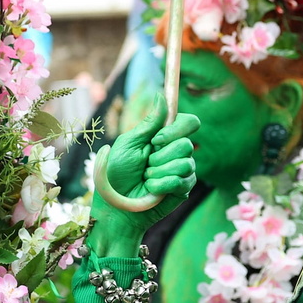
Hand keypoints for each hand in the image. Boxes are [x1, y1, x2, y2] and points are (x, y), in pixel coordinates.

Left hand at [88, 94, 198, 258]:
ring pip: (186, 162)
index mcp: (163, 137)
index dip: (176, 128)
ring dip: (159, 171)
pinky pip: (182, 180)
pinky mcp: (183, 189)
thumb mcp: (128, 144)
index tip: (156, 139)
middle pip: (187, 143)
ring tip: (146, 178)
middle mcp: (176, 152)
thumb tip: (161, 95)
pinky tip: (151, 189)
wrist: (115, 206)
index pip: (188, 122)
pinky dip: (162, 184)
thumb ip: (149, 123)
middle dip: (161, 155)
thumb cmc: (116, 174)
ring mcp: (182, 171)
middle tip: (146, 164)